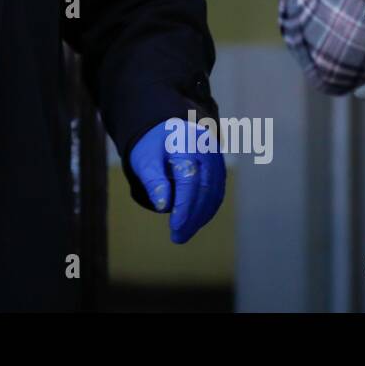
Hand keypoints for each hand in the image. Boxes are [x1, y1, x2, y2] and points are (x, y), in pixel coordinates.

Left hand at [129, 118, 224, 243]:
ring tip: (183, 233)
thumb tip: (162, 206)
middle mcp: (206, 150)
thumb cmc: (152, 147)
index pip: (189, 180)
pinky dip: (207, 209)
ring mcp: (217, 159)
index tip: (175, 227)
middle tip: (178, 237)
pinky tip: (194, 222)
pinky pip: (217, 193)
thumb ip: (153, 181)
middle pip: (204, 189)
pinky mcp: (220, 169)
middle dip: (192, 217)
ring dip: (200, 217)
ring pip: (214, 194)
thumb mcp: (145, 161)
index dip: (184, 206)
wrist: (166, 128)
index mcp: (186, 144)